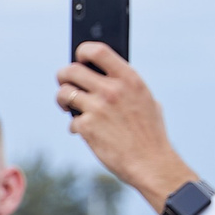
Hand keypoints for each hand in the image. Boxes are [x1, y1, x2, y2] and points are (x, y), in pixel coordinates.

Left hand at [56, 45, 197, 208]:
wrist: (151, 163)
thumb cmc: (149, 133)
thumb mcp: (146, 101)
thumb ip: (126, 86)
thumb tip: (103, 74)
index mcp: (129, 78)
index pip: (97, 51)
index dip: (82, 51)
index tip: (79, 58)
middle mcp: (112, 90)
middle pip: (71, 70)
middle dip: (63, 76)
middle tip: (64, 83)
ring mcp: (98, 108)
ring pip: (64, 93)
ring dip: (62, 100)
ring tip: (67, 105)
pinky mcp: (87, 127)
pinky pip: (71, 120)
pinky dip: (76, 127)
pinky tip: (85, 131)